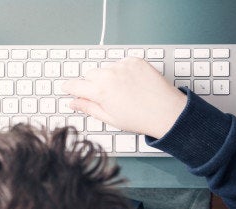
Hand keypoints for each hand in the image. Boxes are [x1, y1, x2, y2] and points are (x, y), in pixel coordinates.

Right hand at [62, 57, 186, 138]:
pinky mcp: (135, 61)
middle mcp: (110, 75)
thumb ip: (88, 108)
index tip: (67, 88)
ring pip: (105, 68)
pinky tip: (130, 83)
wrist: (168, 112)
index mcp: (101, 91)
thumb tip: (73, 102)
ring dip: (107, 76)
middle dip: (91, 84)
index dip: (69, 87)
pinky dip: (121, 71)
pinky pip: (120, 63)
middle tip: (102, 96)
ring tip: (121, 91)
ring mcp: (123, 66)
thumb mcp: (109, 118)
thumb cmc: (141, 119)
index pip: (75, 85)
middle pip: (89, 74)